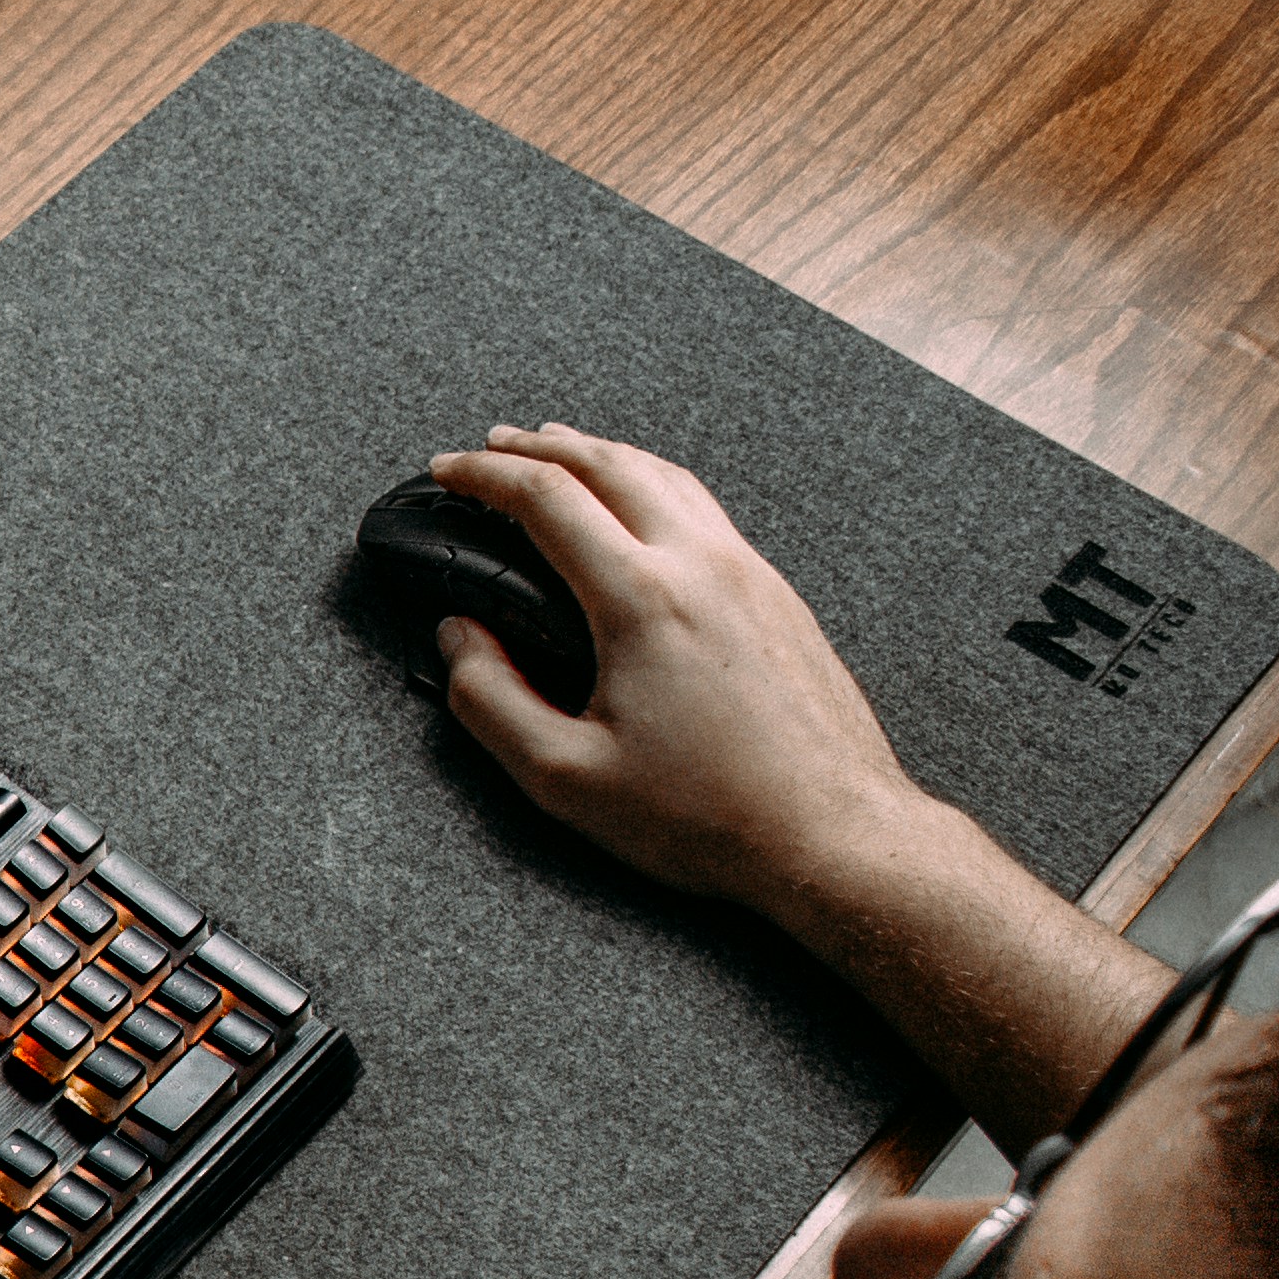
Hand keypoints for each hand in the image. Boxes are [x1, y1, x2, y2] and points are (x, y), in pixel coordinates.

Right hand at [425, 425, 957, 936]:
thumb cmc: (710, 815)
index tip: (448, 470)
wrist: (830, 832)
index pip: (548, 499)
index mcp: (642, 600)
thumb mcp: (564, 777)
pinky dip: (653, 485)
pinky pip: (706, 510)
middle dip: (542, 446)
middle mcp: (702, 565)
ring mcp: (750, 572)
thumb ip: (490, 700)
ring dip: (603, 454)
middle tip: (495, 445)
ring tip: (562, 454)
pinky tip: (640, 508)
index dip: (485, 475)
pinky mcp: (779, 595)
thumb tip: (459, 638)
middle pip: (612, 465)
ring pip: (668, 477)